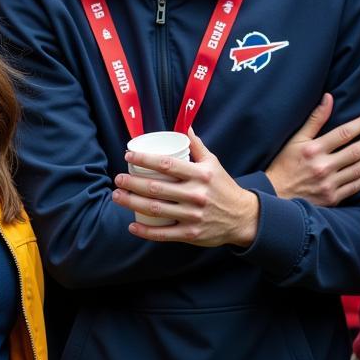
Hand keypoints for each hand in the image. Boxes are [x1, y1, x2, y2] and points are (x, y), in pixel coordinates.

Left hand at [113, 128, 259, 246]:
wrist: (242, 217)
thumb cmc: (223, 187)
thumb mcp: (213, 163)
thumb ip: (197, 146)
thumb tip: (184, 126)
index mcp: (201, 174)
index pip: (167, 164)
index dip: (144, 159)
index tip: (128, 156)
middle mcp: (196, 194)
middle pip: (156, 188)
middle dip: (132, 182)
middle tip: (118, 179)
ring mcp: (193, 216)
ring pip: (156, 209)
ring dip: (132, 203)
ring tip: (117, 196)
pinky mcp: (191, 234)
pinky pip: (164, 234)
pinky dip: (146, 231)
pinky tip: (132, 225)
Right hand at [265, 94, 359, 205]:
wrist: (274, 197)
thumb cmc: (284, 165)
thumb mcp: (295, 140)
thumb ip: (315, 120)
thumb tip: (329, 98)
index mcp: (314, 149)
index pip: (344, 133)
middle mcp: (323, 166)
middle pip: (356, 151)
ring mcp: (329, 184)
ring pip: (358, 169)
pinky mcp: (332, 198)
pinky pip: (354, 186)